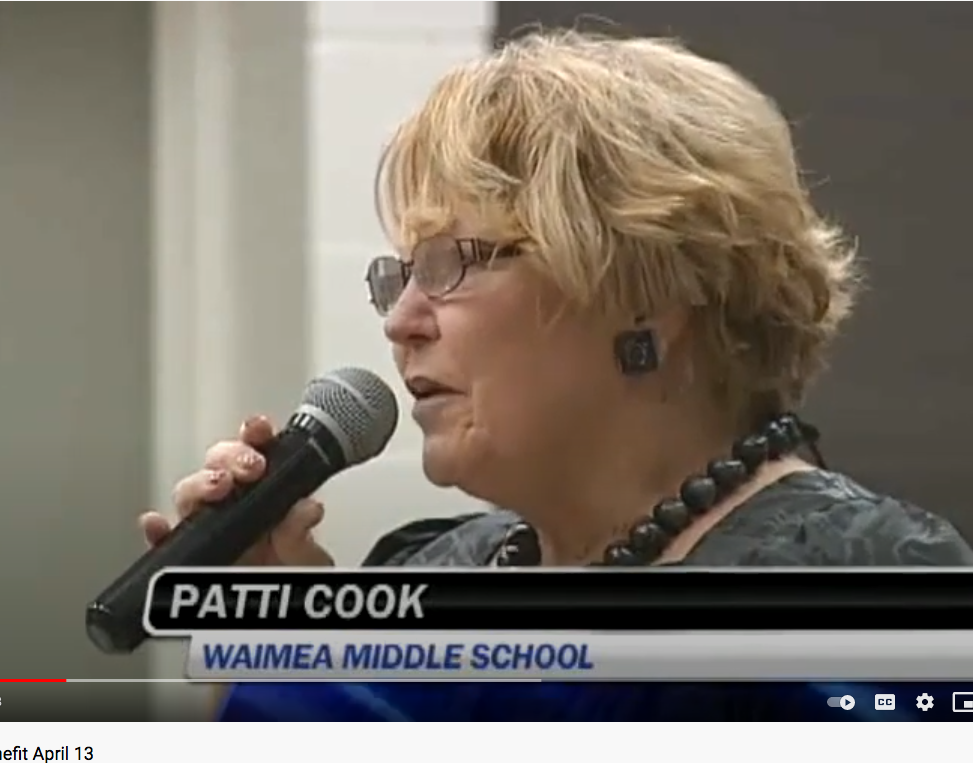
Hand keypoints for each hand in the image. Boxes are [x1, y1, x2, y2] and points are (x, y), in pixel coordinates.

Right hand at [139, 415, 334, 566]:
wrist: (280, 624)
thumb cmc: (292, 582)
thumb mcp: (308, 557)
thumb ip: (301, 532)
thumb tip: (306, 508)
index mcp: (266, 495)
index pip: (255, 452)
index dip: (254, 435)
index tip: (259, 431)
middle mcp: (234, 506)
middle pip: (217, 466)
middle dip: (229, 457)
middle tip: (248, 467)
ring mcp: (208, 530)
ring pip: (189, 495)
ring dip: (199, 485)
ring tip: (216, 487)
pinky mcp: (187, 559)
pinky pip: (165, 543)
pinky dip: (157, 531)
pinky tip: (157, 525)